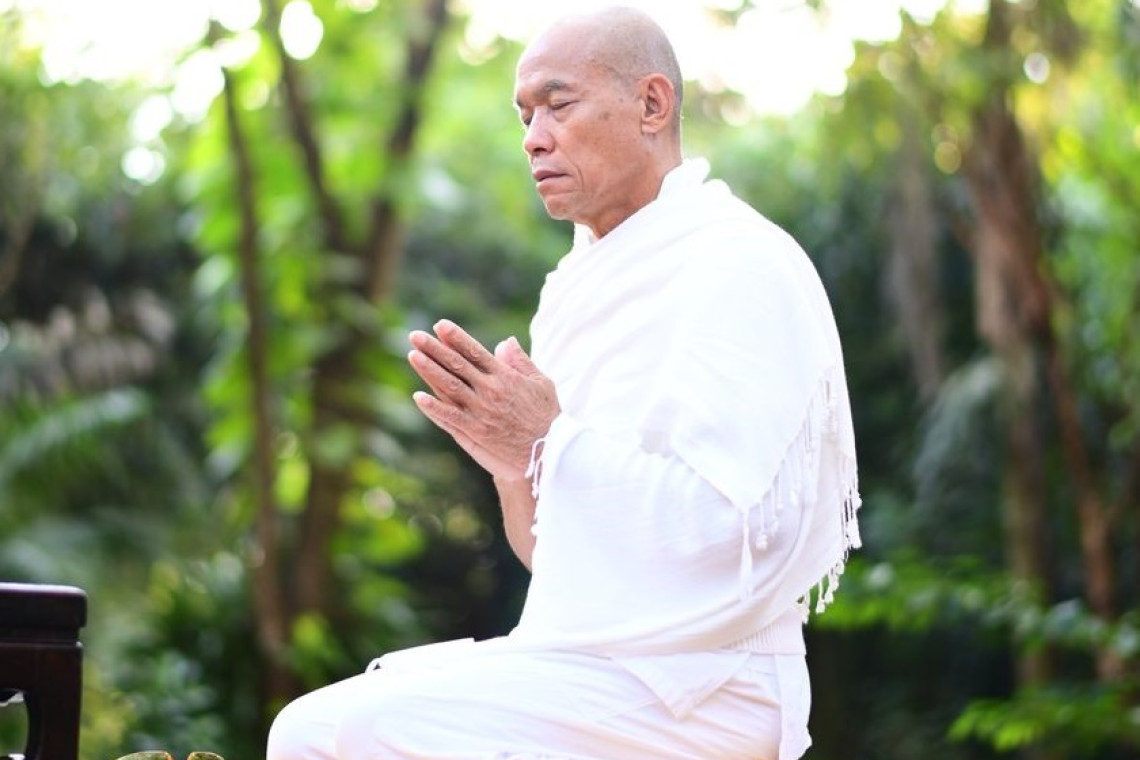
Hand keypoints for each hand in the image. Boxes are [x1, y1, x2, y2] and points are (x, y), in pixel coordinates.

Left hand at [407, 319, 559, 479]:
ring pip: (450, 387)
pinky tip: (418, 397)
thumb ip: (521, 362)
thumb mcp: (542, 383)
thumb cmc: (548, 417)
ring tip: (413, 355)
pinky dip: (434, 408)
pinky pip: (451, 418)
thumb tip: (505, 341)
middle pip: (457, 365)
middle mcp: (490, 391)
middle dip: (435, 349)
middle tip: (415, 336)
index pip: (475, 352)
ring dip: (429, 371)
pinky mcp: (476, 433)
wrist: (552, 452)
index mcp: (506, 377)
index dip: (456, 338)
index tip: (440, 326)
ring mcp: (481, 412)